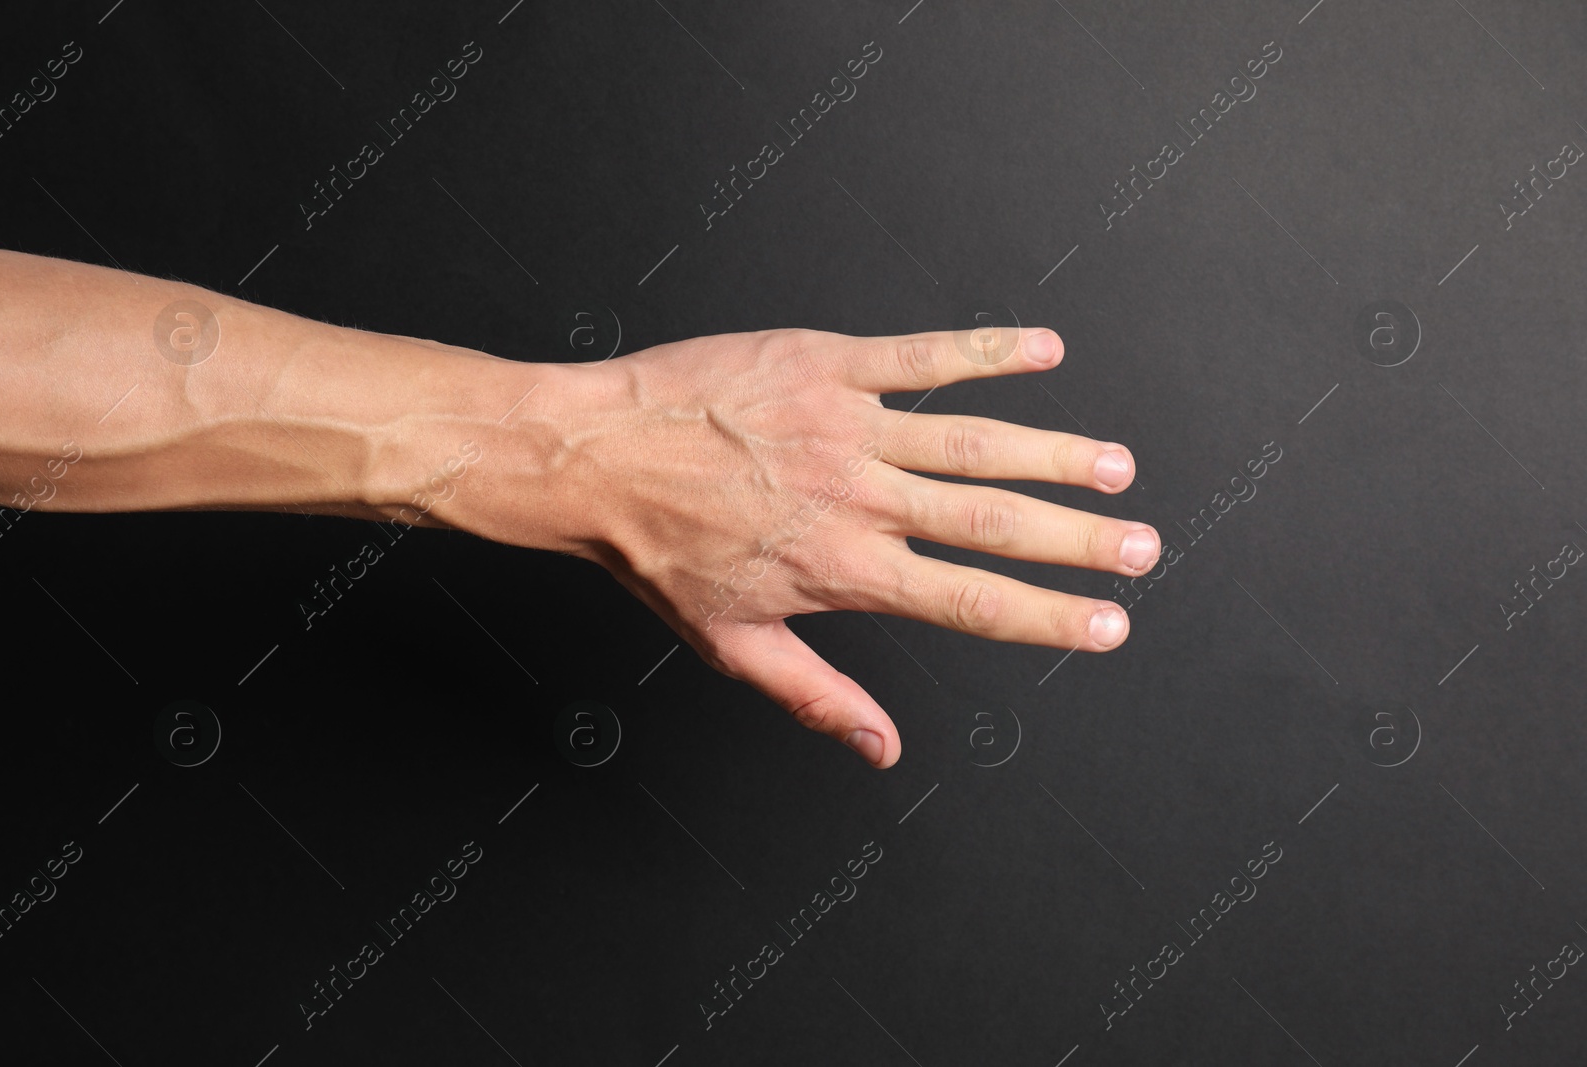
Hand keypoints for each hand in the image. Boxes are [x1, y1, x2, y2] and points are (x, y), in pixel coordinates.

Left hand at [452, 326, 1157, 769]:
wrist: (594, 457)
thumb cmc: (658, 553)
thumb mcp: (733, 645)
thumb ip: (817, 696)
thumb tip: (884, 750)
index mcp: (847, 572)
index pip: (973, 602)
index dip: (1051, 616)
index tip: (1110, 623)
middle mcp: (861, 499)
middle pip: (995, 523)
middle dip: (1080, 538)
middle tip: (1141, 546)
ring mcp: (849, 425)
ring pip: (976, 440)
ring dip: (1056, 453)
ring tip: (1116, 467)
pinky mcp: (828, 362)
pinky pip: (924, 355)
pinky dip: (989, 351)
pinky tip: (1044, 352)